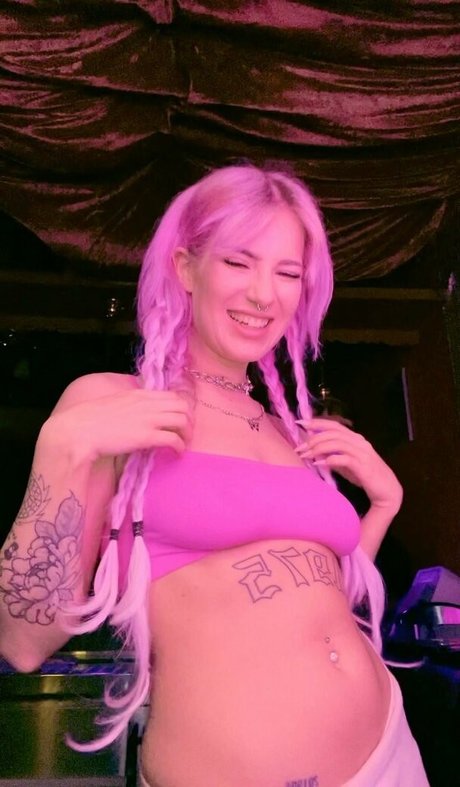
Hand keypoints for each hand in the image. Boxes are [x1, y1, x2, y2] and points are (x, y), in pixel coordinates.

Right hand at [42, 388, 194, 463]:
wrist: (78, 431)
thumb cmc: (89, 420)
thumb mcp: (112, 403)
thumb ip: (128, 405)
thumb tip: (135, 414)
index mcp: (138, 394)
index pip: (171, 394)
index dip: (180, 406)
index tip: (179, 418)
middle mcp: (147, 403)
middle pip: (182, 405)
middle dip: (189, 419)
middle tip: (186, 432)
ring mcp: (148, 419)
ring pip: (183, 420)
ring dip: (187, 433)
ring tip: (184, 443)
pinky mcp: (147, 436)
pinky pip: (173, 439)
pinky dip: (180, 446)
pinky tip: (177, 453)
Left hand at [295, 417, 402, 512]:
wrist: (387, 491)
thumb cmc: (366, 477)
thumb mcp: (346, 464)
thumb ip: (334, 456)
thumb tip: (315, 453)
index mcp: (355, 438)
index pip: (334, 425)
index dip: (317, 422)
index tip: (300, 423)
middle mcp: (359, 442)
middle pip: (333, 432)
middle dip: (313, 438)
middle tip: (299, 448)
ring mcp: (362, 453)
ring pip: (337, 442)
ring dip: (318, 448)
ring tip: (306, 456)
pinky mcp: (363, 466)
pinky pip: (344, 458)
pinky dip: (330, 459)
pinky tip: (319, 463)